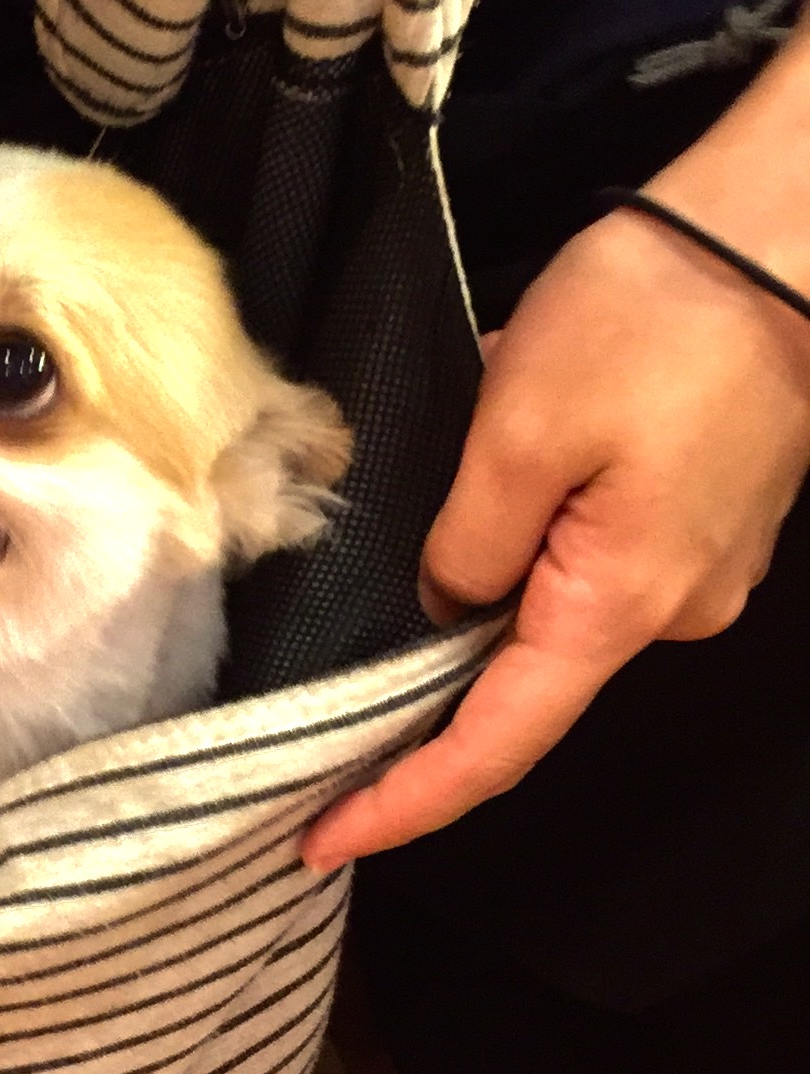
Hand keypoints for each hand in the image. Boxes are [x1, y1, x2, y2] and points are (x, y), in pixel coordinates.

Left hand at [302, 197, 809, 870]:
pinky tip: (475, 509)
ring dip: (469, 603)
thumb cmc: (653, 320)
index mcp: (616, 605)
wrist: (780, 234)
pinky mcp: (700, 516)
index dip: (403, 801)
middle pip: (520, 689)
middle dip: (419, 710)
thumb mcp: (516, 430)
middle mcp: (669, 609)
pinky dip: (521, 552)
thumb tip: (443, 601)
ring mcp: (695, 566)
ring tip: (391, 574)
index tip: (319, 839)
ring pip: (551, 614)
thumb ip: (466, 541)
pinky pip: (587, 562)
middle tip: (312, 740)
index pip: (493, 744)